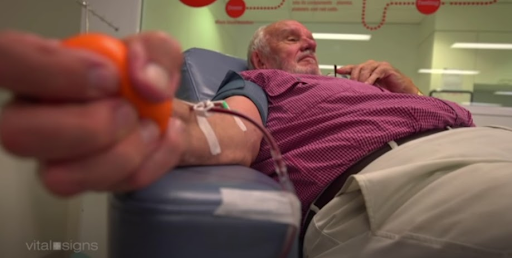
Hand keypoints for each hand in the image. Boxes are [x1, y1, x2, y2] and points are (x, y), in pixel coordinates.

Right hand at [0, 30, 184, 195]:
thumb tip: (144, 80)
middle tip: (129, 111)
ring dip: (120, 156)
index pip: (6, 59)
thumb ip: (154, 53)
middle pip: (17, 134)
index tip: (109, 77)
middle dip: (88, 128)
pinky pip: (103, 189)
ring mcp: (53, 156)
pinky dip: (147, 166)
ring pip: (57, 177)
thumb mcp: (155, 51)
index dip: (51, 70)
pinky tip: (163, 140)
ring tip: (150, 128)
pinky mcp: (83, 181)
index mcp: (38, 70)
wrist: (159, 112)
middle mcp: (32, 116)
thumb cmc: (140, 77)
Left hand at [336, 60, 419, 93]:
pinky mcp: (387, 69)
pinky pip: (377, 72)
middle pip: (358, 67)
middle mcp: (372, 65)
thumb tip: (350, 90)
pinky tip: (368, 85)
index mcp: (367, 70)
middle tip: (352, 86)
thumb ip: (362, 87)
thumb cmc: (388, 90)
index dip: (346, 69)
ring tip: (360, 87)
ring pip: (366, 68)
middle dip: (354, 77)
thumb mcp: (371, 89)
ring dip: (362, 78)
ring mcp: (380, 66)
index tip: (338, 71)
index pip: (354, 67)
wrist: (403, 91)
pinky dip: (371, 78)